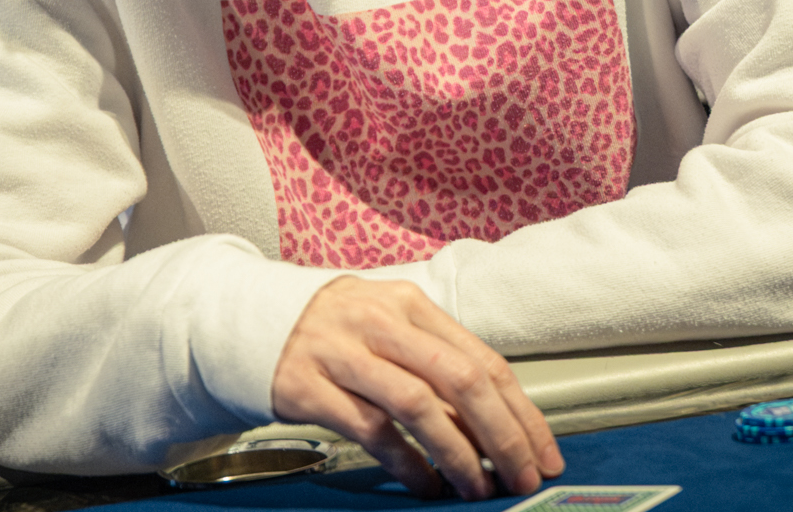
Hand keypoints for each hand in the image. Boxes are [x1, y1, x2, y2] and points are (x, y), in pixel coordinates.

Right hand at [270, 277, 563, 499]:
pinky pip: (371, 430)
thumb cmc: (335, 333)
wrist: (249, 322)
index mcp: (409, 304)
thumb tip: (496, 425)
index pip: (482, 359)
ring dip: (458, 454)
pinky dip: (407, 462)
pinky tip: (426, 484)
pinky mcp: (309, 386)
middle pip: (459, 379)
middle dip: (502, 435)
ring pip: (418, 406)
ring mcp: (341, 352)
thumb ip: (436, 364)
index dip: (521, 412)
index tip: (543, 452)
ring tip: (477, 487)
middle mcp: (379, 322)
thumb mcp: (388, 329)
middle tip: (520, 477)